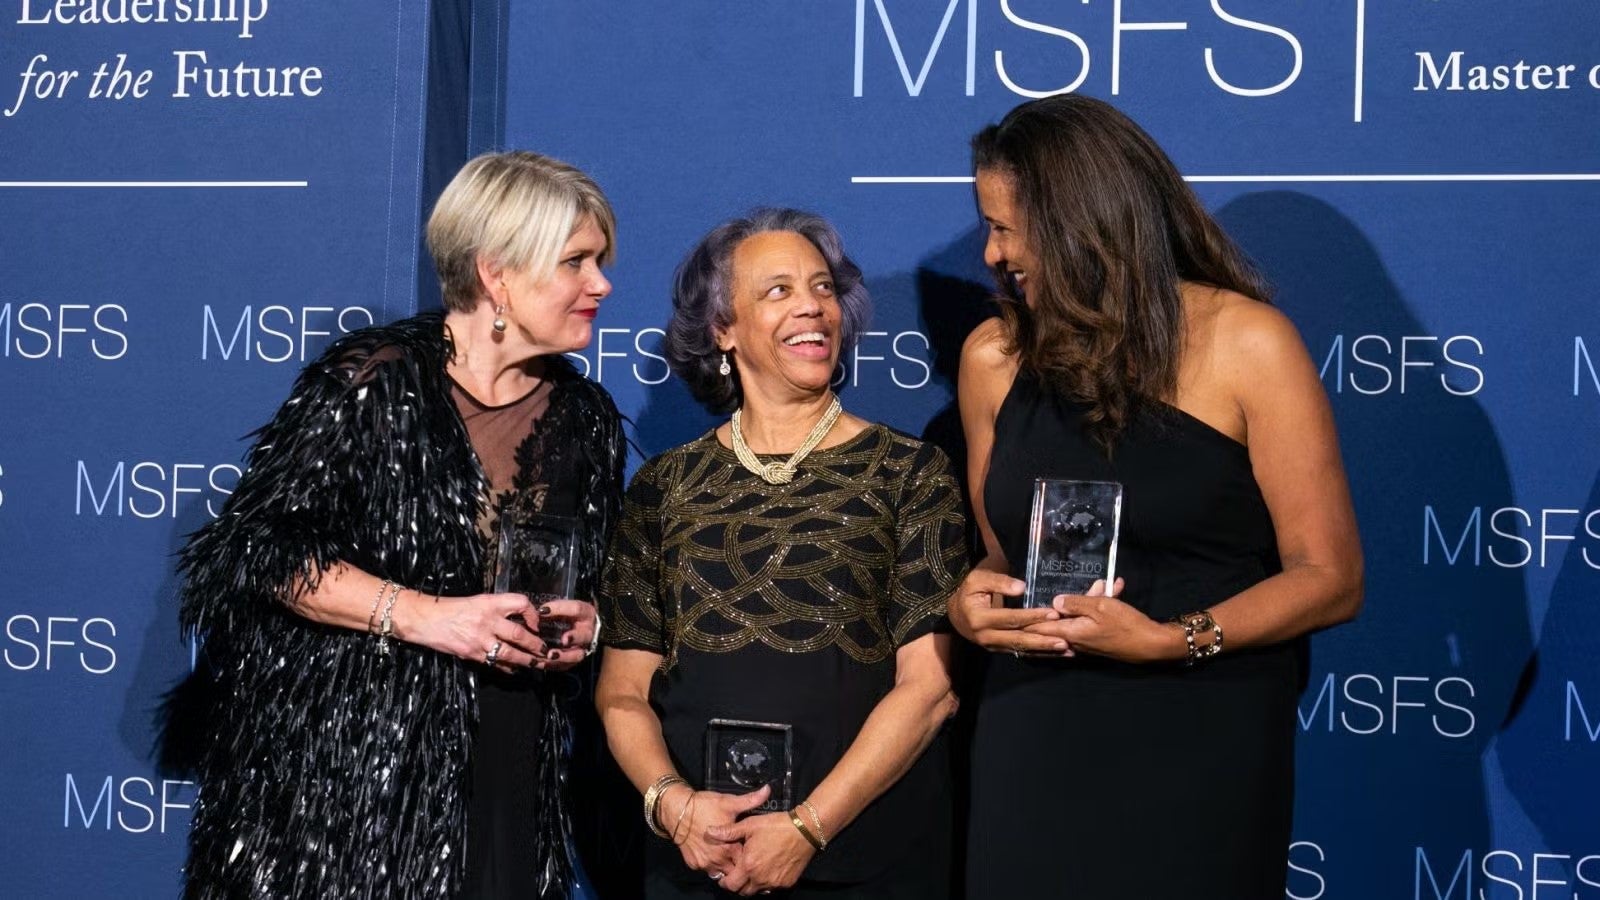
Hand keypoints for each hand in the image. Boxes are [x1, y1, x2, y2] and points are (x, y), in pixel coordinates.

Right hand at [393, 591, 546, 671]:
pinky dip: (506, 667)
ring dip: (526, 660)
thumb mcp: (477, 601)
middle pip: (519, 633)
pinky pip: (494, 663)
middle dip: (535, 644)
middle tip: (545, 650)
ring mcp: (479, 639)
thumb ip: (497, 609)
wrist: (425, 619)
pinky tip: (514, 669)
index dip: (532, 613)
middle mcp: (486, 620)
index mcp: (489, 603)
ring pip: (509, 652)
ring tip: (537, 663)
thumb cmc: (451, 609)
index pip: (519, 602)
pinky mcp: (471, 654)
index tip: (537, 622)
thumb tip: (520, 619)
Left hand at [536, 599, 596, 670]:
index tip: (542, 610)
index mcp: (586, 614)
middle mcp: (587, 632)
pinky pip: (565, 665)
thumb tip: (539, 611)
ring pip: (577, 655)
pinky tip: (541, 662)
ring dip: (563, 656)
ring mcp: (582, 648)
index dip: (559, 609)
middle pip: (584, 635)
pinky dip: (553, 665)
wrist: (579, 627)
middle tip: (564, 640)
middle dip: (574, 638)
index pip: (576, 609)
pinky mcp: (573, 660)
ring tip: (550, 655)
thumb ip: (553, 608)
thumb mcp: (564, 607)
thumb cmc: (569, 615)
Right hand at [667, 785, 770, 880]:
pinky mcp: (693, 864)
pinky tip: (713, 852)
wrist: (676, 810)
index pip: (746, 861)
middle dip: (738, 864)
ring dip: (725, 865)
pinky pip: (706, 869)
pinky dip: (711, 864)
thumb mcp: (729, 802)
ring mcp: (704, 864)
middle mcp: (717, 860)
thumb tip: (767, 790)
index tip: (751, 848)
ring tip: (726, 853)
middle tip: (739, 851)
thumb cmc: (703, 806)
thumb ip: (750, 800)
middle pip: (734, 870)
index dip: (750, 854)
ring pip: (720, 872)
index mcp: (729, 848)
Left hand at [708, 810, 814, 895]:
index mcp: (748, 865)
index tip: (725, 875)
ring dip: (752, 884)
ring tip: (752, 871)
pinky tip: (767, 869)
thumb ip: (728, 832)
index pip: (730, 884)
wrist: (805, 830)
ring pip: (757, 891)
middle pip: (743, 892)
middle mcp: (760, 878)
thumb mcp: (750, 825)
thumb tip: (710, 832)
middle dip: (737, 885)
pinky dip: (767, 882)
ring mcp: (774, 882)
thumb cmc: (776, 826)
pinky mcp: (786, 882)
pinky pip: (772, 887)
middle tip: (737, 874)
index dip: (725, 881)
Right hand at [947, 568, 1070, 655]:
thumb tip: (1022, 587)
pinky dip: (1040, 653)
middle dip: (1043, 640)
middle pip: (1018, 639)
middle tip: (1065, 639)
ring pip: (1022, 649)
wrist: (956, 614)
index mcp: (980, 618)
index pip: (1011, 618)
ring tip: (1067, 650)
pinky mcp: (999, 650)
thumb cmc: (969, 592)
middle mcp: (986, 636)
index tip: (1053, 613)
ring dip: (1045, 650)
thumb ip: (999, 581)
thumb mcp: (977, 580)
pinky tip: (1057, 653)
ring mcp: (993, 646)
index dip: (1032, 616)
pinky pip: (1021, 652)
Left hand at [1025, 579, 1180, 662]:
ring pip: (1082, 616)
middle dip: (1070, 599)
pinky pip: (1095, 620)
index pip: (1041, 627)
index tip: (1015, 612)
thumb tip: (1054, 602)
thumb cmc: (1125, 625)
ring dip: (1092, 599)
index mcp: (1071, 632)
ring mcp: (1088, 641)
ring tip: (1107, 584)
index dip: (1028, 618)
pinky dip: (1103, 606)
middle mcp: (1075, 639)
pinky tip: (1116, 589)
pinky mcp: (1100, 639)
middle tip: (1084, 586)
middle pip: (1063, 618)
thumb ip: (1076, 603)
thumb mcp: (1100, 607)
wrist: (1152, 644)